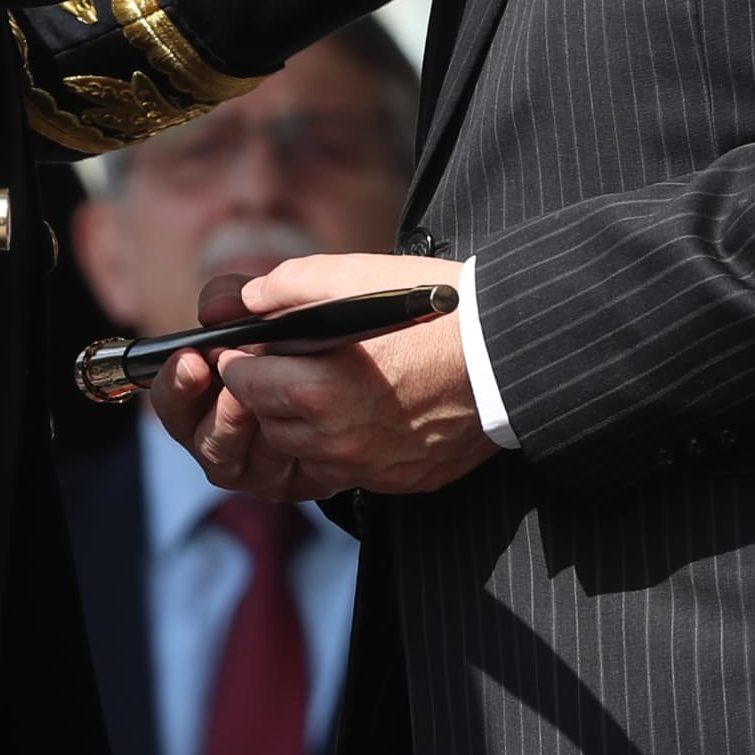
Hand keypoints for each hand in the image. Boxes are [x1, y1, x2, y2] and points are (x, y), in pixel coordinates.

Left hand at [150, 254, 488, 500]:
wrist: (514, 354)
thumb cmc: (436, 308)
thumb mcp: (352, 275)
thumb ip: (283, 288)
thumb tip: (240, 304)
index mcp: (318, 390)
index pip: (240, 380)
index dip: (245, 356)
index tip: (258, 343)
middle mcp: (338, 440)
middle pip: (266, 419)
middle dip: (269, 388)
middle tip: (293, 358)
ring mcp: (370, 466)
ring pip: (303, 449)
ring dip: (302, 419)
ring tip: (333, 380)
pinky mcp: (400, 478)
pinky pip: (348, 466)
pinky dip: (345, 441)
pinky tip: (369, 407)